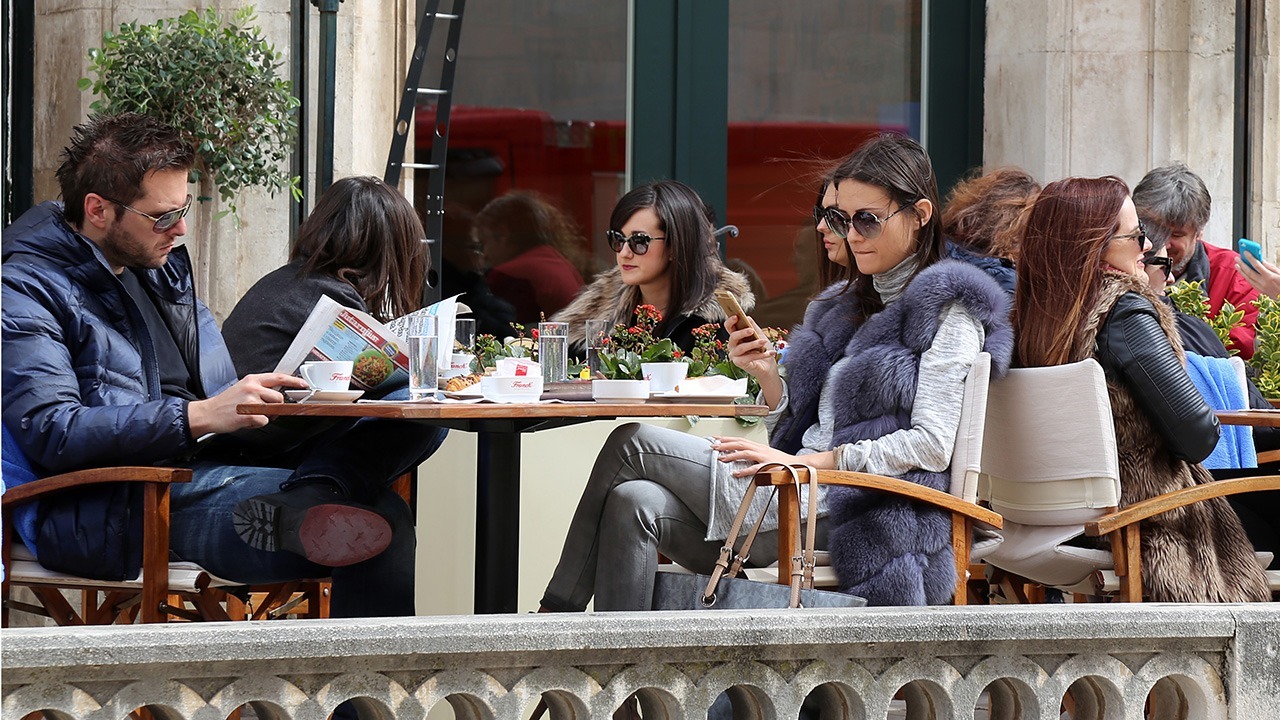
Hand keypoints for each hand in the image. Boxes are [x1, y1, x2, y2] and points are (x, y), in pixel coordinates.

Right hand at [187, 373, 306, 435]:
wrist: (208, 413)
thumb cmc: (226, 403)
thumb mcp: (243, 388)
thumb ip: (260, 388)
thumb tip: (278, 393)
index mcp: (252, 380)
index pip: (279, 377)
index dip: (294, 381)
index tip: (303, 384)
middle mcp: (252, 388)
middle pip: (279, 397)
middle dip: (275, 406)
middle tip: (263, 410)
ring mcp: (250, 401)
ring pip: (273, 410)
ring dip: (266, 416)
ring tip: (251, 415)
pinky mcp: (248, 414)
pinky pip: (264, 421)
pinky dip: (257, 424)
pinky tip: (246, 421)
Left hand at [711, 436, 796, 476]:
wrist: (796, 464)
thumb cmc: (780, 461)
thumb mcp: (765, 455)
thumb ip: (753, 454)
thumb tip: (739, 454)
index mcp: (758, 446)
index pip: (740, 439)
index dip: (727, 439)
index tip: (715, 439)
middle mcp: (760, 449)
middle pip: (740, 443)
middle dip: (725, 444)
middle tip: (713, 447)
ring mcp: (764, 456)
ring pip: (745, 452)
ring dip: (732, 455)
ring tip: (721, 458)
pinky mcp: (768, 466)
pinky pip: (754, 468)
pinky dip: (744, 470)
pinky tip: (735, 473)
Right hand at [725, 314, 776, 377]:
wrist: (768, 366)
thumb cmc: (763, 350)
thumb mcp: (760, 335)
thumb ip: (753, 326)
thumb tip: (747, 317)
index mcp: (736, 337)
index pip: (729, 327)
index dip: (730, 321)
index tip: (736, 316)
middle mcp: (733, 346)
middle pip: (733, 337)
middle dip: (742, 332)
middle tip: (751, 330)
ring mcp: (735, 355)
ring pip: (741, 347)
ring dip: (754, 344)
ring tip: (764, 342)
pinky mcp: (739, 363)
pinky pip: (748, 357)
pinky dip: (760, 355)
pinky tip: (769, 353)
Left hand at [1236, 255, 1279, 297]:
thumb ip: (1270, 267)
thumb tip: (1261, 260)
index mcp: (1269, 277)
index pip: (1257, 266)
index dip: (1250, 258)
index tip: (1245, 253)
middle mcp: (1263, 283)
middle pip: (1249, 272)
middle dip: (1242, 264)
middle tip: (1237, 258)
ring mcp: (1260, 288)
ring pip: (1248, 278)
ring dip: (1241, 271)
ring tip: (1237, 265)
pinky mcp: (1260, 291)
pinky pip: (1250, 283)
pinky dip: (1246, 277)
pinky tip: (1243, 273)